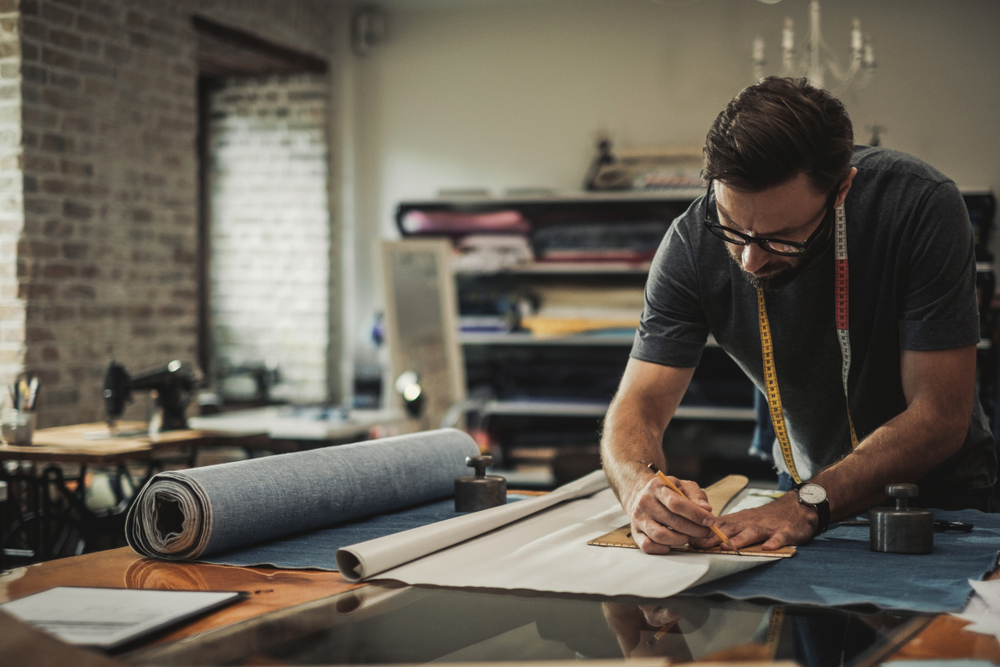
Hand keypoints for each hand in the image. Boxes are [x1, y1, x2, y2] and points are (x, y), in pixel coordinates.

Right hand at [628, 473, 716, 553]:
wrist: (637, 492)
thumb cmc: (664, 490)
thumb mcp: (681, 485)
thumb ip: (696, 496)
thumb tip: (707, 510)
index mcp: (656, 487)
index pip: (676, 503)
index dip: (696, 514)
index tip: (710, 520)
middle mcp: (645, 503)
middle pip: (672, 521)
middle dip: (694, 529)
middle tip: (706, 532)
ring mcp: (638, 519)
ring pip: (660, 535)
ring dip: (680, 540)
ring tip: (689, 537)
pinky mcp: (635, 532)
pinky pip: (647, 546)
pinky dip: (662, 548)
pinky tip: (671, 543)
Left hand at [693, 492, 816, 550]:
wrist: (796, 507)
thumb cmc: (766, 518)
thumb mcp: (743, 521)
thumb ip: (726, 529)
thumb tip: (701, 538)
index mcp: (739, 521)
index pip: (717, 527)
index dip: (703, 533)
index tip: (688, 540)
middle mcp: (750, 523)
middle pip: (730, 530)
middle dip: (714, 538)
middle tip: (699, 545)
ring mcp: (767, 527)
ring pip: (752, 532)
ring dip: (740, 539)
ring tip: (729, 547)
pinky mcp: (785, 532)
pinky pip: (779, 537)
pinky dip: (774, 542)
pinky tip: (769, 548)